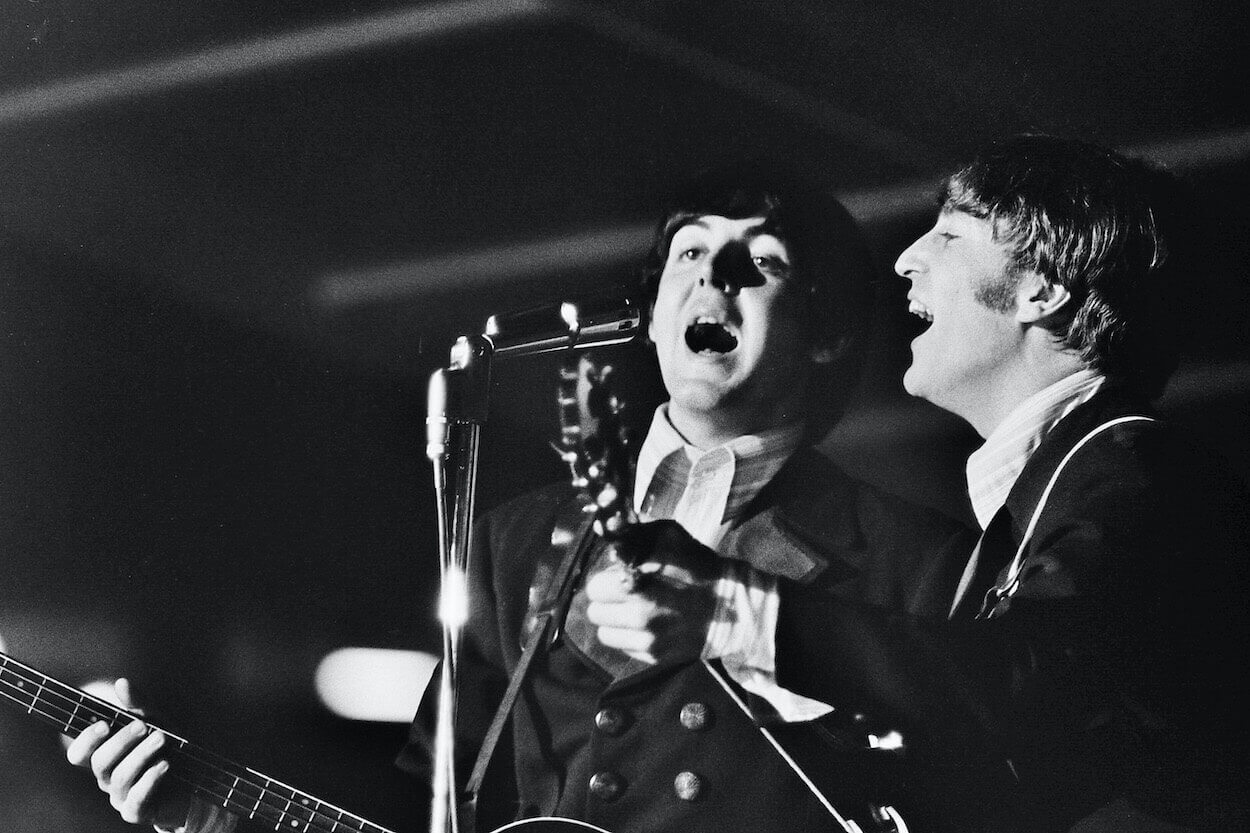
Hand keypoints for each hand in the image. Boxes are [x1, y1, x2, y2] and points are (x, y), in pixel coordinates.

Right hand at [64, 678, 189, 828]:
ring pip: (120, 777)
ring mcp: (121, 796)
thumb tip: (122, 683)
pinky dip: (150, 780)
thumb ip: (138, 704)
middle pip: (100, 762)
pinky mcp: (138, 811)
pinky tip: (165, 765)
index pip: (78, 754)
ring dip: (142, 755)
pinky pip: (136, 800)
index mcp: (105, 757)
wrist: (194, 777)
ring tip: (162, 739)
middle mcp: (107, 778)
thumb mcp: (156, 721)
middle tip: (144, 726)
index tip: (105, 724)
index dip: (86, 741)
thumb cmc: (167, 746)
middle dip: (122, 741)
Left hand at [585, 520, 722, 664]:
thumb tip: (605, 529)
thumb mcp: (668, 535)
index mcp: (638, 582)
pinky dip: (630, 637)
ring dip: (614, 622)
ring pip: (604, 633)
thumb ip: (632, 531)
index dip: (606, 577)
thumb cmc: (697, 566)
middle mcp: (639, 613)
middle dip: (606, 601)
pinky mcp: (654, 657)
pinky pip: (624, 648)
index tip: (619, 575)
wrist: (732, 607)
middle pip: (595, 611)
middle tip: (624, 594)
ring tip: (634, 611)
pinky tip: (648, 625)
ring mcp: (647, 639)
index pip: (595, 586)